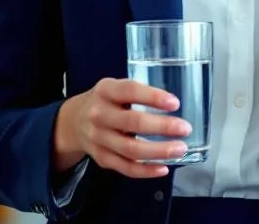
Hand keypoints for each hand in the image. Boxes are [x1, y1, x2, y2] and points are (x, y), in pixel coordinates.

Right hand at [53, 78, 192, 178]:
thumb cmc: (106, 102)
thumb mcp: (115, 87)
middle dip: (162, 127)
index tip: (175, 103)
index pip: (130, 91)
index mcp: (106, 90)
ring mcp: (98, 138)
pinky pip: (125, 167)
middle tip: (185, 128)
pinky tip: (163, 168)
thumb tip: (174, 105)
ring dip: (158, 151)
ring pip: (130, 149)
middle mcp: (99, 114)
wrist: (73, 121)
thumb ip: (138, 93)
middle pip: (133, 123)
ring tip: (180, 149)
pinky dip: (146, 170)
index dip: (153, 97)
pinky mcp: (101, 158)